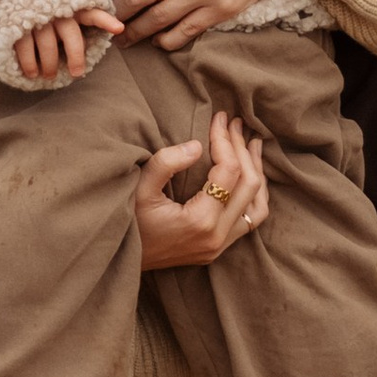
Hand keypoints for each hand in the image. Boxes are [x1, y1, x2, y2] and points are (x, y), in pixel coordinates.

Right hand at [13, 7, 122, 83]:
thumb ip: (82, 24)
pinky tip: (32, 73)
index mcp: (72, 8)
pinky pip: (25, 47)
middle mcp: (56, 9)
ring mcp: (36, 15)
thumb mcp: (66, 14)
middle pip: (71, 35)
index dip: (105, 20)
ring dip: (49, 64)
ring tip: (49, 75)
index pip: (91, 13)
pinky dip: (29, 64)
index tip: (119, 28)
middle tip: (76, 73)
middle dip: (76, 57)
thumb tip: (108, 37)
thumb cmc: (46, 13)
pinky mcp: (16, 23)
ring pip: (47, 44)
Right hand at [132, 110, 270, 268]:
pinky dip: (254, 195)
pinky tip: (250, 175)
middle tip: (236, 123)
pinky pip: (251, 220)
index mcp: (201, 220)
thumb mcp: (139, 188)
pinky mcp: (218, 249)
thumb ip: (166, 163)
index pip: (228, 171)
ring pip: (257, 206)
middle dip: (243, 149)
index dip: (225, 140)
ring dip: (257, 172)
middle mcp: (217, 236)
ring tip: (252, 144)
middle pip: (248, 185)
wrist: (119, 258)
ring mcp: (220, 246)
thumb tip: (197, 146)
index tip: (219, 118)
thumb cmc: (127, 222)